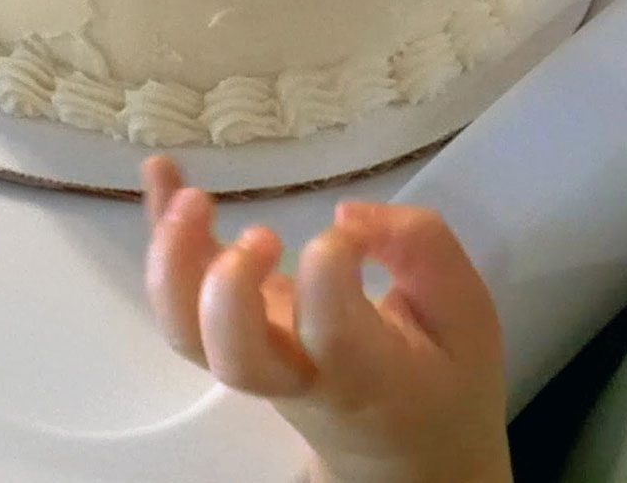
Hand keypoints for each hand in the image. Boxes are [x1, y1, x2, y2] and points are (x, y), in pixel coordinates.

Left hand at [143, 157, 511, 482]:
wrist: (405, 460)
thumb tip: (345, 215)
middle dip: (228, 288)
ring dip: (172, 262)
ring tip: (191, 198)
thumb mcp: (467, 315)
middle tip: (263, 236)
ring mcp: (252, 359)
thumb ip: (420, 250)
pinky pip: (180, 296)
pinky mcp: (231, 336)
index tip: (351, 232)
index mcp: (366, 376)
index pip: (328, 327)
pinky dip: (160, 233)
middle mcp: (295, 376)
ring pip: (186, 334)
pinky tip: (159, 172)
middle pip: (231, 354)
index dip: (330, 266)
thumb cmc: (442, 381)